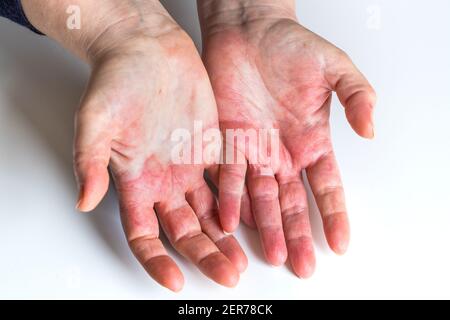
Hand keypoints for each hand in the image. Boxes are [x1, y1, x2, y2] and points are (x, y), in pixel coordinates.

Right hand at [23, 0, 246, 290]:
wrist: (147, 49)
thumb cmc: (116, 81)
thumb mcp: (96, 121)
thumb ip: (90, 161)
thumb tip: (84, 200)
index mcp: (136, 181)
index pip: (145, 234)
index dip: (157, 259)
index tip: (176, 279)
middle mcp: (165, 180)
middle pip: (184, 230)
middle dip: (204, 254)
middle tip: (227, 274)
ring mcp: (190, 166)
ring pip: (210, 212)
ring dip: (225, 237)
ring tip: (245, 260)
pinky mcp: (212, 147)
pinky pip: (229, 181)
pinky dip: (240, 202)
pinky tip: (255, 219)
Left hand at [199, 0, 375, 277]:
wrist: (249, 31)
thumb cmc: (292, 45)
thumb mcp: (335, 68)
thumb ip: (357, 96)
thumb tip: (371, 130)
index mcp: (311, 141)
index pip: (326, 187)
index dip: (333, 215)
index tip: (340, 243)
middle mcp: (282, 153)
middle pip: (292, 202)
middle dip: (298, 234)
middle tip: (303, 265)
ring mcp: (254, 151)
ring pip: (260, 198)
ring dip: (266, 226)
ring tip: (273, 254)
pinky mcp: (226, 141)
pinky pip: (228, 176)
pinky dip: (230, 199)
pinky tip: (232, 222)